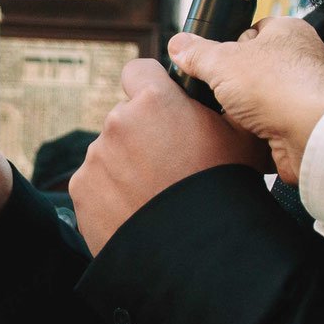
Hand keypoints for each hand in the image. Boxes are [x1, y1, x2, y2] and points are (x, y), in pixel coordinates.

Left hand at [70, 60, 273, 256]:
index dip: (152, 87)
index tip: (163, 107)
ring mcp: (96, 157)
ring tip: (155, 195)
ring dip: (126, 166)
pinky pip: (96, 183)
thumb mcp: (242, 137)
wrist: (196, 252)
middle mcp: (117, 122)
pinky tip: (137, 211)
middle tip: (169, 164)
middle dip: (142, 133)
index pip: (139, 71)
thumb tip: (225, 91)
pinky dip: (111, 194)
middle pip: (125, 117)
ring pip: (110, 152)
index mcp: (154, 101)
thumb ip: (224, 106)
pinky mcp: (81, 190)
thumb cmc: (225, 189)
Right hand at [165, 21, 323, 184]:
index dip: (228, 44)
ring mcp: (302, 94)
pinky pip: (268, 125)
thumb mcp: (223, 62)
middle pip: (253, 67)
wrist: (313, 134)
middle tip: (215, 89)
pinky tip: (244, 134)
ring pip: (260, 99)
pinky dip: (255, 132)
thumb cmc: (281, 87)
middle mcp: (300, 60)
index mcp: (287, 32)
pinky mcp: (301, 124)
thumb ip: (197, 53)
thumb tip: (179, 45)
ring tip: (228, 114)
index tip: (210, 58)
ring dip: (242, 110)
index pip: (252, 30)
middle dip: (232, 82)